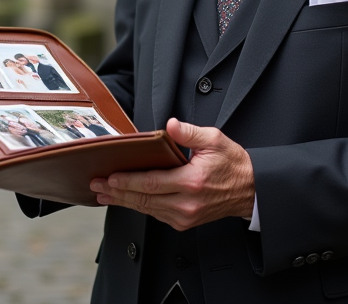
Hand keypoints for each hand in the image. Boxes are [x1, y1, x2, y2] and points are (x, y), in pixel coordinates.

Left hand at [89, 118, 253, 230]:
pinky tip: (127, 200)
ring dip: (124, 201)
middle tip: (96, 186)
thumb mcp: (215, 140)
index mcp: (192, 181)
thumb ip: (189, 133)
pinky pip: (156, 214)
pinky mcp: (185, 222)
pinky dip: (140, 207)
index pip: (151, 183)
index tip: (109, 177)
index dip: (128, 181)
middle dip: (117, 192)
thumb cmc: (233, 164)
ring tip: (104, 194)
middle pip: (144, 199)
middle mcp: (186, 203)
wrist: (251, 190)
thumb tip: (170, 125)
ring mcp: (185, 216)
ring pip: (147, 209)